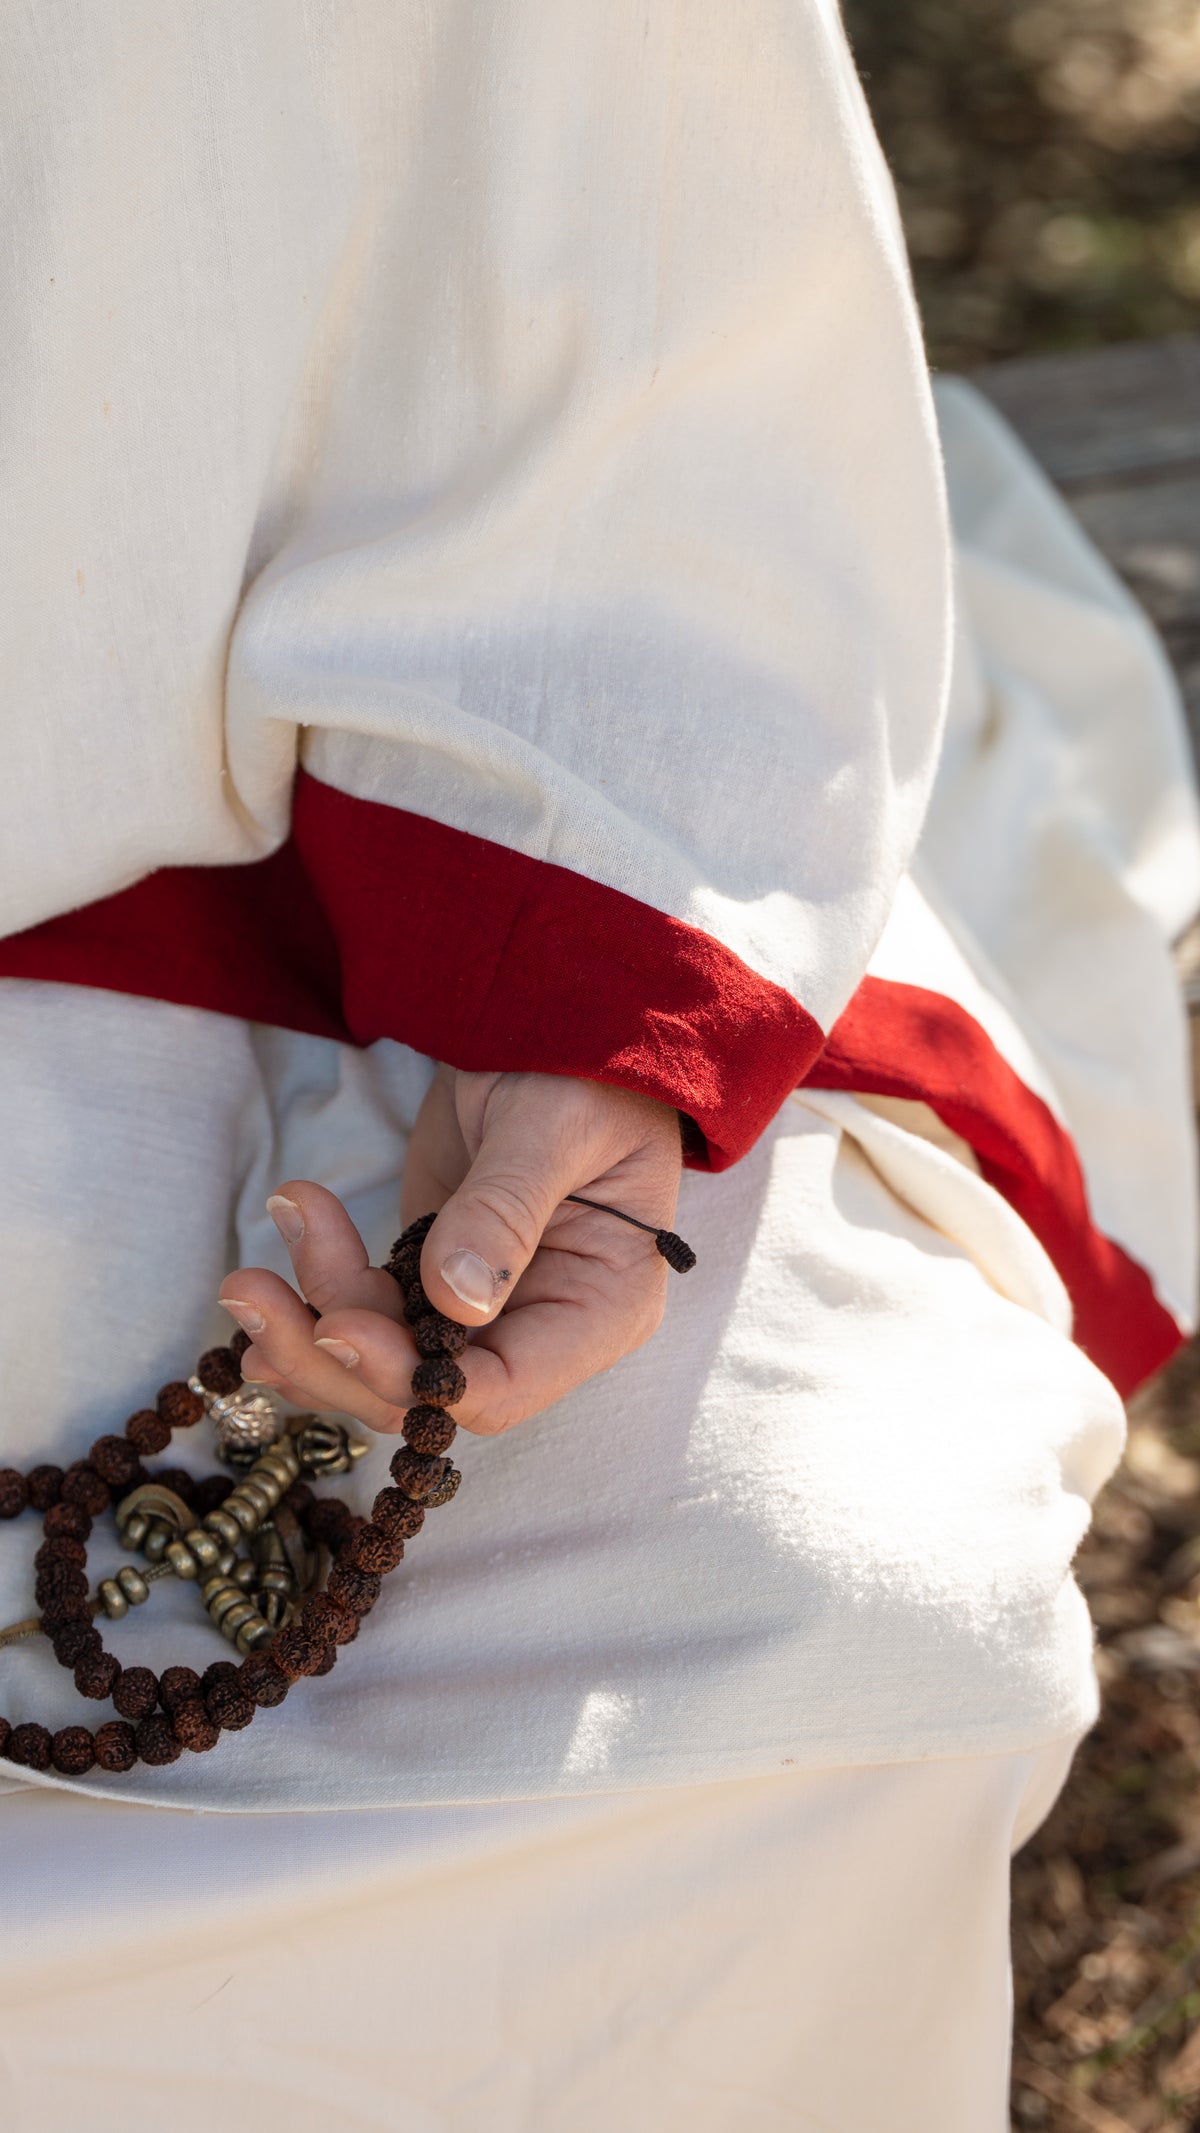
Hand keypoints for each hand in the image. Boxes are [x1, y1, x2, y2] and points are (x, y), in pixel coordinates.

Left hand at [219, 1070, 684, 1436]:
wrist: (549, 1019)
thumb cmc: (582, 1069)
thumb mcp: (553, 1125)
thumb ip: (505, 1209)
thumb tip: (457, 1300)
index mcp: (598, 1309)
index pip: (506, 1388)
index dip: (417, 1380)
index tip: (340, 1331)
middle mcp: (539, 1327)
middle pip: (425, 1390)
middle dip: (333, 1356)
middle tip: (255, 1295)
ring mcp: (479, 1307)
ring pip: (381, 1360)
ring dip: (305, 1325)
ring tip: (245, 1275)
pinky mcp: (428, 1275)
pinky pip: (366, 1316)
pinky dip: (309, 1303)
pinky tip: (259, 1283)